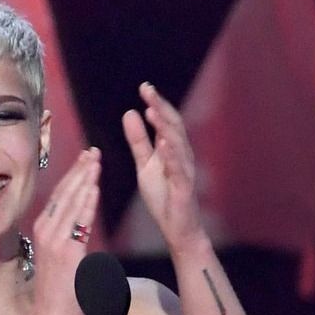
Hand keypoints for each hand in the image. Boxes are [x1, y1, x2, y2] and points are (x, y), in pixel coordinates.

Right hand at [27, 147, 101, 314]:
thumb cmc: (61, 293)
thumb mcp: (62, 259)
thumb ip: (72, 240)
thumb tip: (83, 230)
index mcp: (44, 230)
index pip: (59, 196)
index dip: (72, 175)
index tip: (84, 159)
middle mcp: (46, 231)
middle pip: (64, 193)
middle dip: (79, 170)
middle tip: (92, 152)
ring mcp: (55, 240)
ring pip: (71, 202)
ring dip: (84, 179)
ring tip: (95, 161)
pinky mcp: (67, 251)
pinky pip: (79, 221)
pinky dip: (86, 201)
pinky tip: (93, 186)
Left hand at [123, 82, 204, 253]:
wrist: (177, 227)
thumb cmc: (163, 196)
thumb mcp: (145, 165)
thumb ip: (138, 140)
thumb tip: (130, 112)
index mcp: (172, 148)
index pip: (165, 120)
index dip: (156, 103)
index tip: (145, 87)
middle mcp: (182, 155)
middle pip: (173, 126)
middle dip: (161, 107)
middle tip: (148, 90)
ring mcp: (184, 171)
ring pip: (177, 144)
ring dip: (165, 127)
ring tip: (153, 110)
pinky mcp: (184, 188)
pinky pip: (178, 170)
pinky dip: (172, 155)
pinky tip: (164, 143)